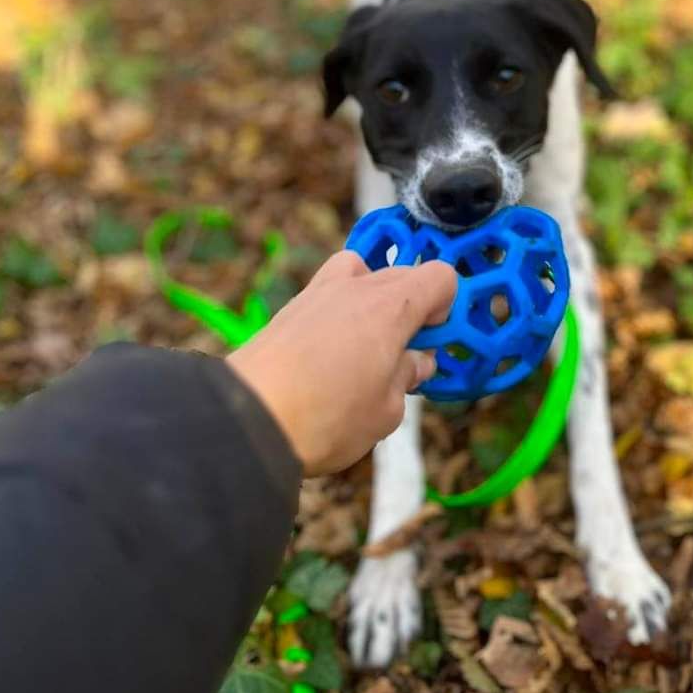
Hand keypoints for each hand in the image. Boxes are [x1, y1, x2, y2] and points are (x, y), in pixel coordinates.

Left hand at [226, 251, 455, 475]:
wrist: (247, 419)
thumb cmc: (326, 417)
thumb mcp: (386, 411)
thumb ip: (406, 377)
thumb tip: (415, 361)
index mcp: (392, 306)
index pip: (439, 276)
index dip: (446, 305)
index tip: (432, 338)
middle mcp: (357, 287)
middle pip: (401, 273)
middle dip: (411, 306)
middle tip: (404, 352)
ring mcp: (318, 293)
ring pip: (360, 273)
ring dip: (372, 298)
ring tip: (366, 344)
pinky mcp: (290, 309)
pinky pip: (328, 291)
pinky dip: (339, 309)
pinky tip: (330, 351)